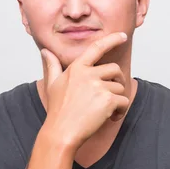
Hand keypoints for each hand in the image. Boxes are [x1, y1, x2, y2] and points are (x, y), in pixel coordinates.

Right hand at [41, 32, 129, 149]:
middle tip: (111, 95)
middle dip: (117, 81)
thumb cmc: (57, 111)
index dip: (112, 40)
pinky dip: (121, 111)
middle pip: (114, 69)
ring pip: (120, 87)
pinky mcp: (107, 100)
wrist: (61, 132)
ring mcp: (98, 87)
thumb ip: (52, 66)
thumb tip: (45, 51)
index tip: (123, 36)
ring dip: (117, 100)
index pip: (97, 48)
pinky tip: (112, 118)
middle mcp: (88, 74)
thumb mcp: (52, 85)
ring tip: (106, 111)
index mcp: (77, 68)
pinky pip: (124, 101)